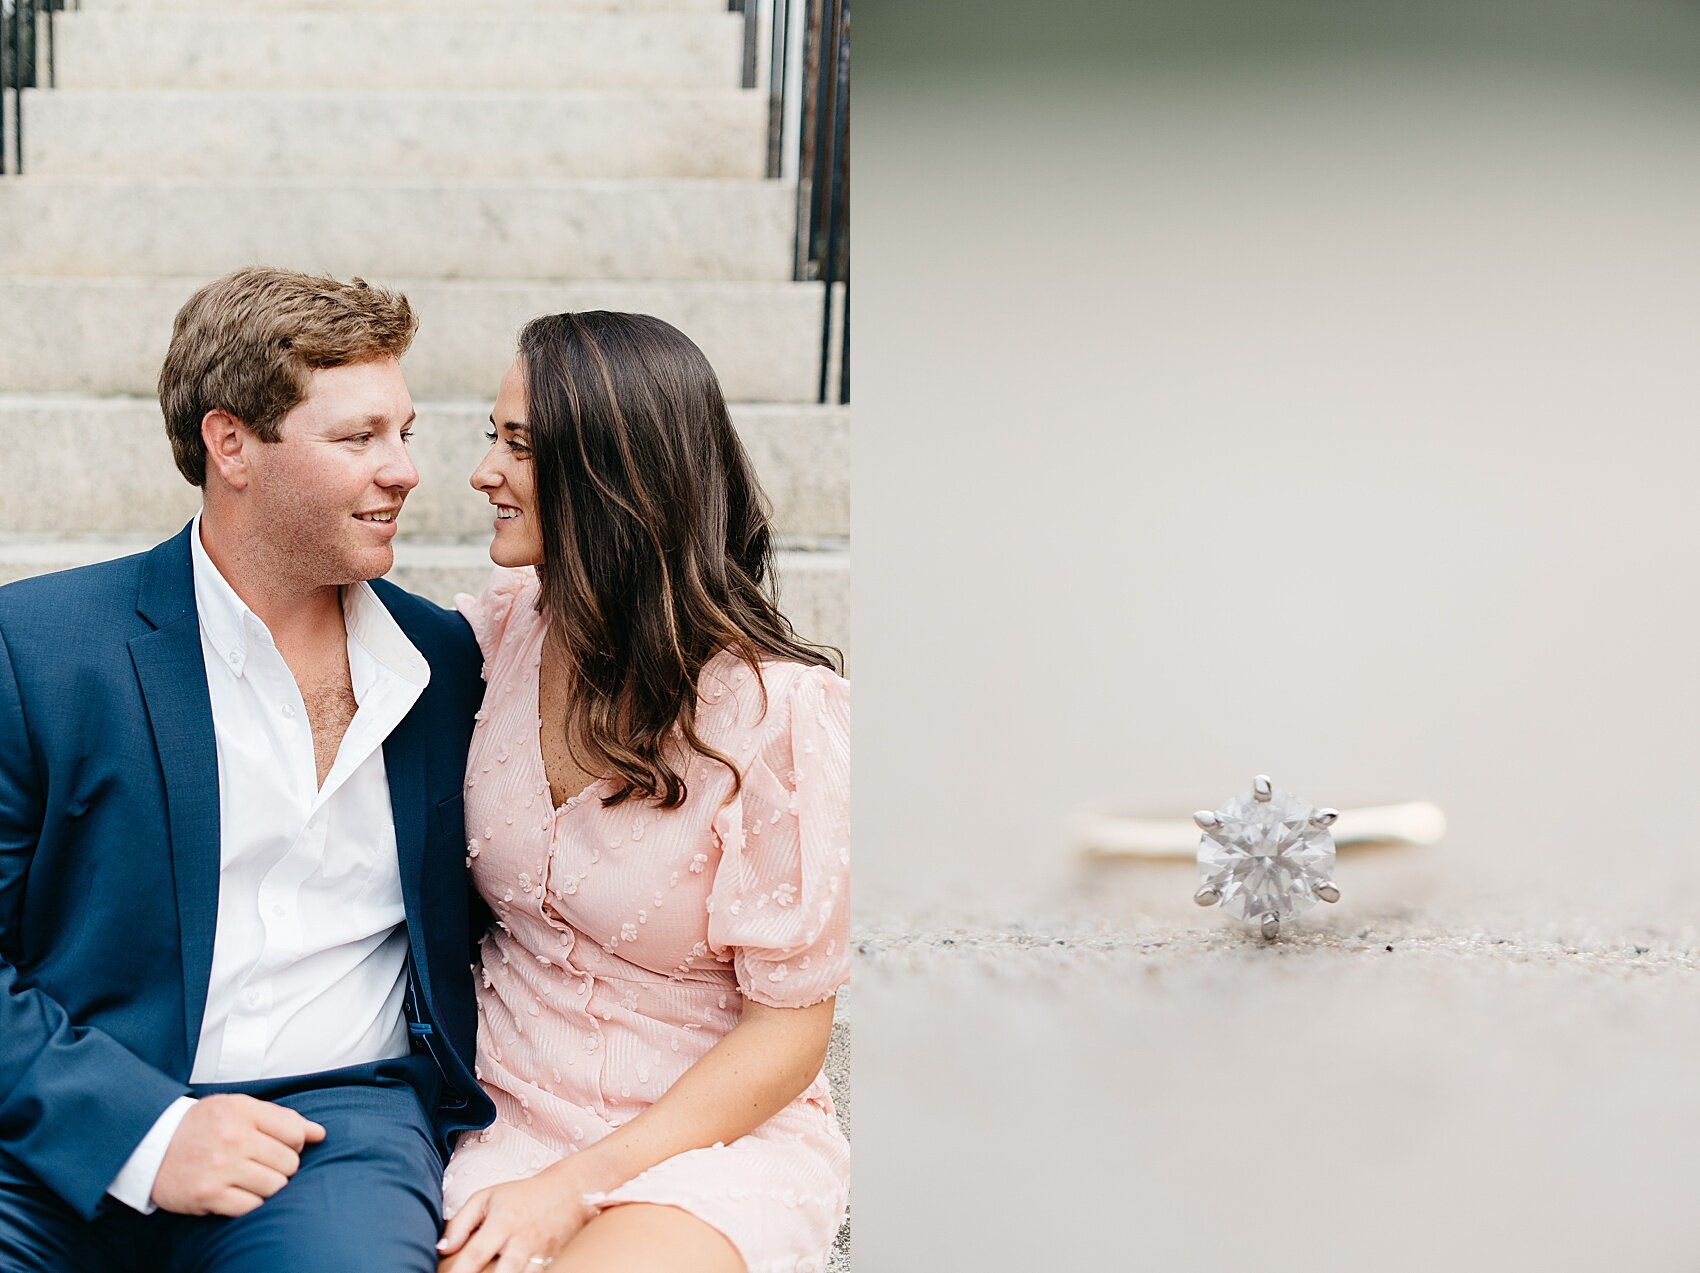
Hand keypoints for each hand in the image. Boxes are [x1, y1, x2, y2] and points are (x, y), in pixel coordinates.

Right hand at [150, 1093, 326, 1216]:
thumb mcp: (239, 1108)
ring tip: (251, 1178)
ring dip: (268, 1186)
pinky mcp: (207, 1194)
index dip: (295, 1143)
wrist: (150, 1144)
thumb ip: (281, 1119)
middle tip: (262, 1164)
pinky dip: (250, 1202)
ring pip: (274, 1186)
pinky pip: (250, 1206)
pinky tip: (238, 1192)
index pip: (295, 1132)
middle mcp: (233, 1138)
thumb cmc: (202, 1125)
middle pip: (288, 1163)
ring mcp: (220, 1167)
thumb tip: (320, 1134)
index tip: (280, 1146)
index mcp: (242, 1111)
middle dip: (282, 1167)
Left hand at [435, 1165, 597, 1272]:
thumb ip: (460, 1223)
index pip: (475, 1254)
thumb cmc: (522, 1195)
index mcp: (502, 1222)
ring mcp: (543, 1252)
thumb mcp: (487, 1198)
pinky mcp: (558, 1259)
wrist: (570, 1189)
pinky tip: (517, 1272)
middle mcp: (523, 1239)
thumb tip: (441, 1250)